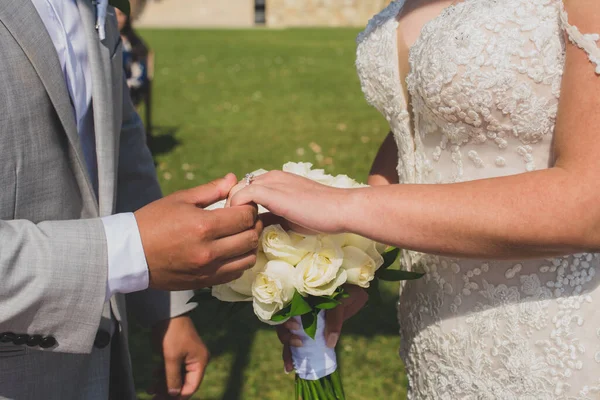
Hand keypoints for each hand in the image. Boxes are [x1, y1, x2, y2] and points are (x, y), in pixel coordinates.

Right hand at [135, 173, 262, 290]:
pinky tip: (232, 251)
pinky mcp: (205, 282)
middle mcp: (209, 251)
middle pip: (250, 238)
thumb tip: (234, 179)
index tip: (244, 204)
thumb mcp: (180, 199)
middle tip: (246, 219)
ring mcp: (208, 270)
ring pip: (248, 258)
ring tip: (240, 234)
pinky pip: (235, 273)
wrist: (130, 253)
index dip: (250, 208)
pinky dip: (240, 261)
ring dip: (249, 245)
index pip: (245, 217)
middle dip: (253, 225)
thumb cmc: (153, 221)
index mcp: (203, 226)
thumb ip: (211, 190)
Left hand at [149, 315, 209, 398]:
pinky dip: (163, 375)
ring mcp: (187, 358)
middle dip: (169, 391)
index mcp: (200, 362)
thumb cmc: (172, 334)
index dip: (179, 396)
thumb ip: (172, 378)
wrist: (167, 314)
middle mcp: (196, 361)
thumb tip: (173, 395)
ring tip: (150, 389)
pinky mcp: (178, 354)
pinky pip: (172, 369)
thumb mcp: (171, 358)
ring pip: (176, 377)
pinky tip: (153, 378)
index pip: (192, 386)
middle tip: (154, 397)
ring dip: (164, 384)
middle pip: (184, 383)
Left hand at [226, 178, 317, 234]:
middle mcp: (270, 176)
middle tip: (231, 230)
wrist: (341, 209)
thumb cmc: (323, 216)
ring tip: (233, 230)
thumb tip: (259, 229)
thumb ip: (274, 218)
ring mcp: (270, 182)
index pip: (246, 188)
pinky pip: (241, 196)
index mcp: (276, 179)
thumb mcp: (292, 217)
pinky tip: (242, 227)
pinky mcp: (271, 191)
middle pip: (236, 187)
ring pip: (236, 190)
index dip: (238, 206)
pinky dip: (236, 212)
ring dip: (231, 210)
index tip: (237, 226)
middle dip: (230, 208)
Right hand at [277, 285, 367, 372]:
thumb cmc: (347, 291)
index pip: (284, 310)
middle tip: (298, 344)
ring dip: (288, 352)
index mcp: (301, 299)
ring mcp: (304, 322)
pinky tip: (292, 368)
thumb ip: (334, 319)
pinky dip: (297, 357)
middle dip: (286, 338)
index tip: (296, 327)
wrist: (356, 292)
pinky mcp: (313, 333)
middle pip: (283, 325)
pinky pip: (302, 345)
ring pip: (290, 337)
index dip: (285, 320)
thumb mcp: (341, 301)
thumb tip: (330, 344)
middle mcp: (298, 310)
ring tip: (290, 367)